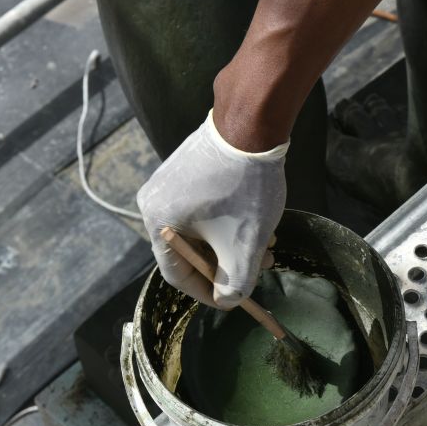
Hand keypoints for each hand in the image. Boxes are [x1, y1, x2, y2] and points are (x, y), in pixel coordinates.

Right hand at [137, 113, 287, 308]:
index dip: (207, 293)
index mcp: (159, 222)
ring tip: (269, 245)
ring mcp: (171, 182)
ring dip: (236, 243)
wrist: (252, 124)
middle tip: (262, 269)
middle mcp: (156, 201)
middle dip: (231, 264)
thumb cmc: (245, 188)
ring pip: (205, 230)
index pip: (177, 274)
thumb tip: (228, 300)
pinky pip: (207, 209)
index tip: (234, 302)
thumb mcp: (244, 245)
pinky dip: (232, 222)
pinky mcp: (189, 169)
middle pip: (194, 251)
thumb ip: (236, 282)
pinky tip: (261, 222)